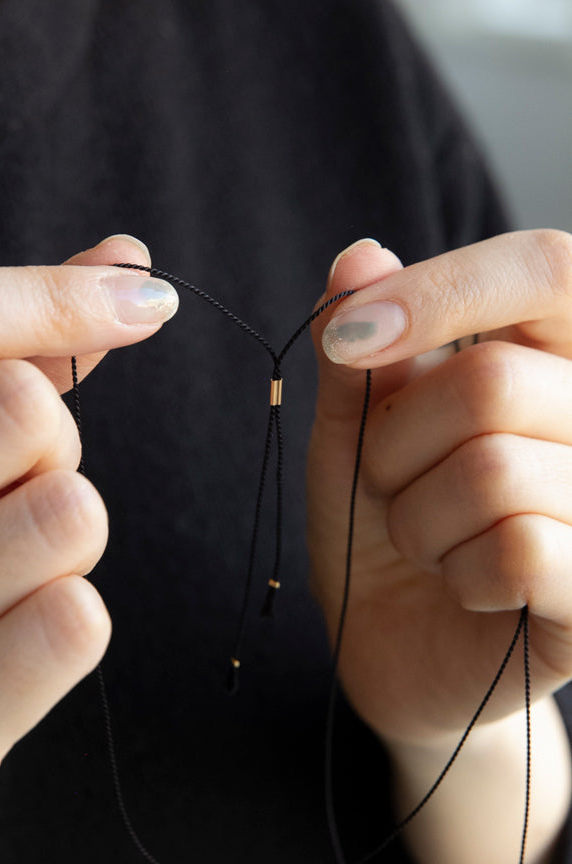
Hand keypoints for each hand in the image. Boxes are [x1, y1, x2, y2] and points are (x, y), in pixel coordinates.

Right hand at [0, 236, 177, 863]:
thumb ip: (20, 342)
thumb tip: (127, 258)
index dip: (50, 296)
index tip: (141, 299)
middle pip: (20, 408)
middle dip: (52, 442)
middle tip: (10, 490)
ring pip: (67, 514)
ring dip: (68, 536)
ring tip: (7, 570)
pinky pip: (72, 625)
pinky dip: (69, 622)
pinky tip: (17, 642)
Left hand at [307, 230, 571, 862]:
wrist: (399, 643)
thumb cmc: (380, 519)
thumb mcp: (355, 428)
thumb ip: (361, 351)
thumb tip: (360, 256)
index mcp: (550, 352)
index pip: (544, 267)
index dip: (443, 291)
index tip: (348, 336)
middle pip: (492, 381)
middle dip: (397, 441)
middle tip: (392, 482)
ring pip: (495, 470)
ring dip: (420, 515)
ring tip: (429, 538)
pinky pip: (520, 550)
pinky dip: (460, 569)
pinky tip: (469, 585)